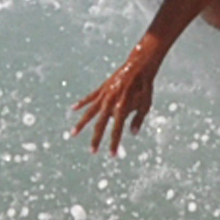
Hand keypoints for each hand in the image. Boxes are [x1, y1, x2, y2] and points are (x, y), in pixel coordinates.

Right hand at [71, 35, 163, 154]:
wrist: (140, 64)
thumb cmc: (145, 85)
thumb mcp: (146, 104)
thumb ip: (138, 119)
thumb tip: (132, 133)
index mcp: (123, 107)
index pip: (117, 130)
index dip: (114, 143)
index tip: (111, 155)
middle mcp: (111, 102)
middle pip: (101, 124)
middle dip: (96, 139)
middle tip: (92, 151)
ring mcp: (105, 94)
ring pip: (90, 112)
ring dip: (81, 124)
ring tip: (73, 134)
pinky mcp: (103, 88)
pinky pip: (90, 97)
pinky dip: (82, 103)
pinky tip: (73, 108)